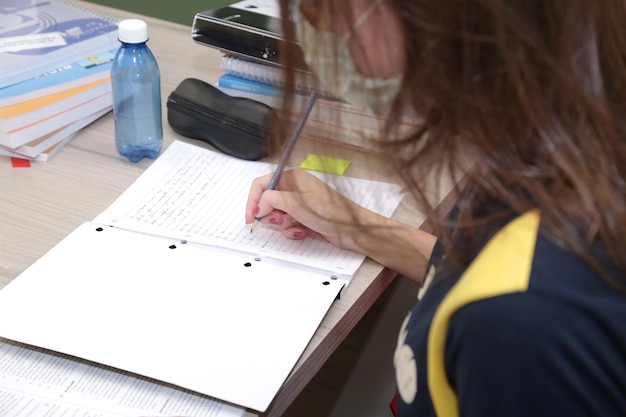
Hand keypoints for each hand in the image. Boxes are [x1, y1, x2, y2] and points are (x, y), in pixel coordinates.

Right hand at [245, 168, 371, 250]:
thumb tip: (259, 205)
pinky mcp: (303, 216)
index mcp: (293, 177)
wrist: (353, 230)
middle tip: (282, 221)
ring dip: (283, 224)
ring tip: (297, 225)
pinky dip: (291, 230)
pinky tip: (303, 231)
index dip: (254, 201)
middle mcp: (294, 188)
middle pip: (267, 201)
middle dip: (271, 215)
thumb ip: (272, 201)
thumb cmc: (333, 213)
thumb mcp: (296, 204)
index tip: (251, 217)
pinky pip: (287, 224)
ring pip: (277, 215)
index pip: (262, 184)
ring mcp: (299, 203)